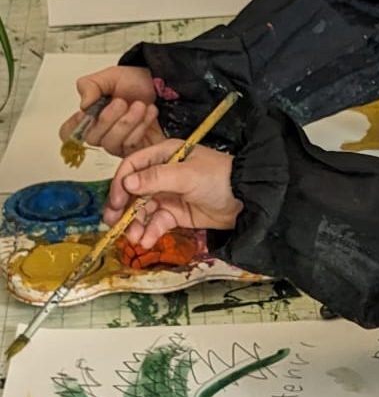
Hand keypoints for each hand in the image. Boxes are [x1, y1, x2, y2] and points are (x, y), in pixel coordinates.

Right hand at [59, 65, 162, 155]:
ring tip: (140, 105)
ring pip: (112, 144)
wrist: (164, 86)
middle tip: (122, 102)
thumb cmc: (136, 82)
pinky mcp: (136, 149)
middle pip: (92, 138)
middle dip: (109, 119)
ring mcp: (119, 142)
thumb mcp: (111, 76)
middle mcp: (102, 132)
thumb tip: (84, 104)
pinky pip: (131, 147)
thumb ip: (90, 86)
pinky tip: (149, 112)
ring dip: (128, 122)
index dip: (74, 126)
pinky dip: (141, 127)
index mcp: (90, 115)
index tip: (88, 111)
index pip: (68, 132)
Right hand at [105, 139, 241, 248]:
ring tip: (134, 238)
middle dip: (123, 208)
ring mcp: (170, 195)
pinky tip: (146, 240)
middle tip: (113, 224)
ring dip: (136, 224)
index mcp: (165, 155)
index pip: (133, 166)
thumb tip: (127, 183)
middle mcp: (164, 174)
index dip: (120, 184)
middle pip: (134, 191)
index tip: (115, 202)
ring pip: (143, 210)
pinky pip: (157, 222)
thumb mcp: (187, 175)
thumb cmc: (220, 178)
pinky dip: (150, 231)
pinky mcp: (177, 214)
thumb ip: (156, 178)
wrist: (247, 200)